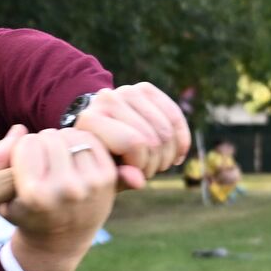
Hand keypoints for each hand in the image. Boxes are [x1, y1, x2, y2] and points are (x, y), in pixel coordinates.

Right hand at [0, 125, 117, 270]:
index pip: (27, 144)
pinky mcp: (108, 178)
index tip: (22, 164)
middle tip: (41, 161)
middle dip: (41, 143)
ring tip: (56, 158)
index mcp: (36, 195)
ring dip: (61, 141)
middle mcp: (66, 189)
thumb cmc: (24, 213)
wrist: (60, 242)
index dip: (21, 150)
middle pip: (49, 136)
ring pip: (71, 135)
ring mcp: (90, 183)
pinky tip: (73, 156)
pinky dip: (81, 142)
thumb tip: (21, 129)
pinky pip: (92, 140)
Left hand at [72, 83, 189, 189]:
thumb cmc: (101, 158)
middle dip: (156, 162)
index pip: (133, 142)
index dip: (142, 163)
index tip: (135, 173)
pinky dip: (181, 140)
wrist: (99, 133)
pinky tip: (176, 155)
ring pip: (166, 129)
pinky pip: (174, 117)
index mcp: (90, 120)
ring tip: (158, 165)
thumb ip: (121, 179)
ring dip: (169, 154)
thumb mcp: (106, 174)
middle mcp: (106, 99)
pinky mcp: (145, 88)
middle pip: (151, 136)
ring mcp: (126, 91)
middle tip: (148, 171)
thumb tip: (139, 182)